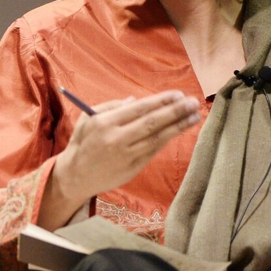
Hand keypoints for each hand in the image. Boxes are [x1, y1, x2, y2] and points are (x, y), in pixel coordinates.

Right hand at [46, 91, 199, 220]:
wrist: (75, 176)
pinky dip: (167, 139)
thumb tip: (136, 100)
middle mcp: (116, 138)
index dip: (160, 101)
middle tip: (193, 102)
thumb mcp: (87, 119)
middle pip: (152, 122)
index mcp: (104, 123)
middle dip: (175, 111)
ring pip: (157, 138)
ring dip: (178, 126)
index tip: (178, 94)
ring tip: (195, 116)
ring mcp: (126, 155)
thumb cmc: (82, 143)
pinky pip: (153, 150)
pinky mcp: (133, 168)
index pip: (139, 109)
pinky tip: (179, 131)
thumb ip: (110, 106)